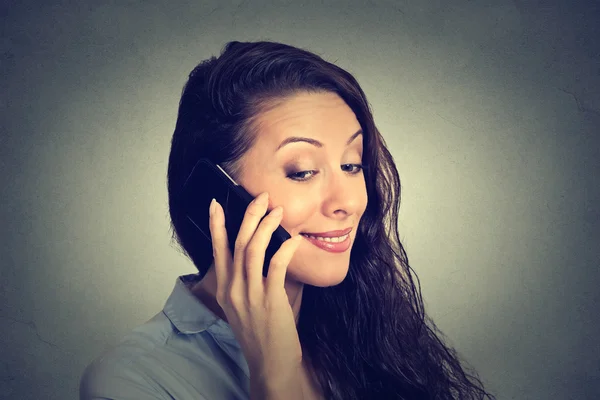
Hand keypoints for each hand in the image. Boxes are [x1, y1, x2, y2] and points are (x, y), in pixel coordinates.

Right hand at [208, 192, 304, 385]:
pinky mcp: (269, 301)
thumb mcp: (247, 303)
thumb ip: (253, 277)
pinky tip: (293, 239)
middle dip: (248, 215)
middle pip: (236, 243)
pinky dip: (284, 249)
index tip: (216, 204)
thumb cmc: (262, 331)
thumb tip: (273, 248)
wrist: (270, 362)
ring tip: (277, 210)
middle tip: (260, 197)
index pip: (217, 249)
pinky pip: (276, 267)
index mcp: (224, 288)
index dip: (217, 225)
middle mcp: (231, 289)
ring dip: (266, 226)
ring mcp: (248, 295)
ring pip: (252, 250)